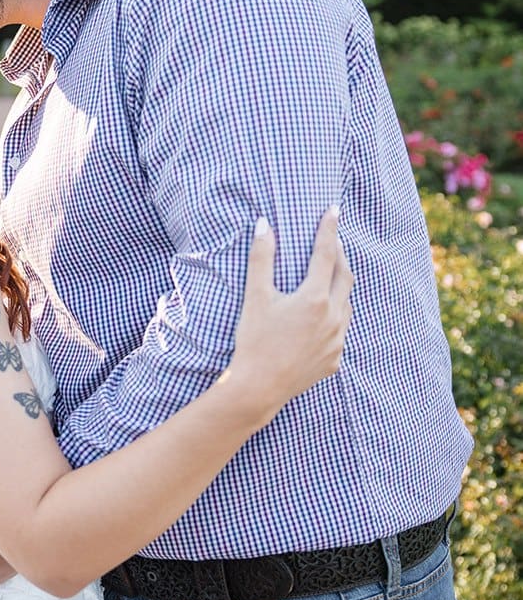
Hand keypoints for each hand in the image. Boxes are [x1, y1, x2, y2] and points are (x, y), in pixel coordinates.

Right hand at [229, 208, 353, 424]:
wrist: (258, 388)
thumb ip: (261, 258)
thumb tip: (263, 225)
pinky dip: (334, 317)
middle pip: (344, 276)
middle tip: (331, 242)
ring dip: (339, 287)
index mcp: (314, 298)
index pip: (326, 254)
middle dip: (339, 256)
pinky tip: (321, 318)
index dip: (329, 230)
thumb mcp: (255, 297)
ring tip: (328, 278)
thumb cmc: (253, 340)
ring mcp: (337, 341)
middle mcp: (333, 317)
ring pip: (346, 305)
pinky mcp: (334, 360)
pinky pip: (340, 331)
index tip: (333, 211)